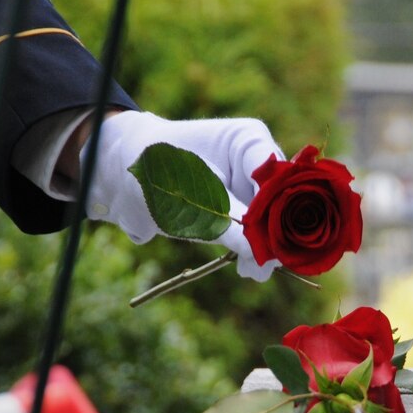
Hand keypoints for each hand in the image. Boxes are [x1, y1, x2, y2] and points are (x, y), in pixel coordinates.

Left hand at [84, 111, 283, 280]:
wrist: (128, 171)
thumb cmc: (156, 167)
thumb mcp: (188, 191)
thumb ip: (226, 219)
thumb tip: (258, 252)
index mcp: (249, 141)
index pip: (279, 175)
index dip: (279, 207)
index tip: (269, 239)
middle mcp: (258, 164)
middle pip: (283, 201)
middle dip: (275, 233)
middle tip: (266, 264)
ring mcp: (253, 187)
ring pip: (274, 221)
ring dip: (267, 247)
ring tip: (254, 271)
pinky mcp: (243, 211)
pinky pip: (258, 233)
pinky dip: (255, 251)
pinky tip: (250, 269)